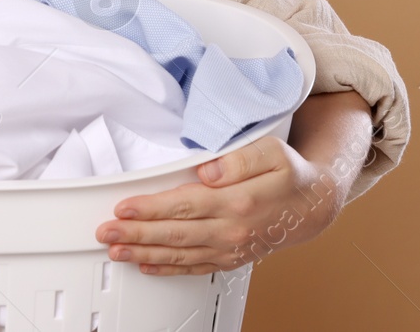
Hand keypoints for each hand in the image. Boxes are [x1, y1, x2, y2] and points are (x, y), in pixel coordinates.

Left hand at [94, 135, 352, 276]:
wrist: (312, 205)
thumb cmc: (288, 173)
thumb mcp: (271, 152)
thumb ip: (238, 159)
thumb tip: (207, 170)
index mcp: (239, 200)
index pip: (185, 204)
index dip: (151, 208)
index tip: (124, 207)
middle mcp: (232, 229)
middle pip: (175, 234)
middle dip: (136, 235)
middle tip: (106, 233)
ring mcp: (230, 248)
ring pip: (181, 254)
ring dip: (145, 254)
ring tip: (117, 251)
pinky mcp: (230, 258)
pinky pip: (195, 267)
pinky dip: (169, 268)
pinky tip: (148, 266)